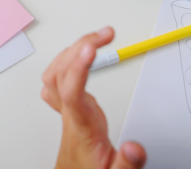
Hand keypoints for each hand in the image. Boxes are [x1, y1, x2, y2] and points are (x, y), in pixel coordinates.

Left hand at [42, 27, 146, 168]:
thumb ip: (126, 163)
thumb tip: (135, 147)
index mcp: (81, 126)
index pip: (71, 91)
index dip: (79, 67)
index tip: (91, 48)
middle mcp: (69, 113)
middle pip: (61, 73)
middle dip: (81, 46)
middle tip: (106, 34)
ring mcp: (66, 108)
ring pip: (55, 72)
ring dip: (74, 50)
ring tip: (97, 37)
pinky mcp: (70, 106)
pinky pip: (58, 78)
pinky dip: (69, 60)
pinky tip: (81, 55)